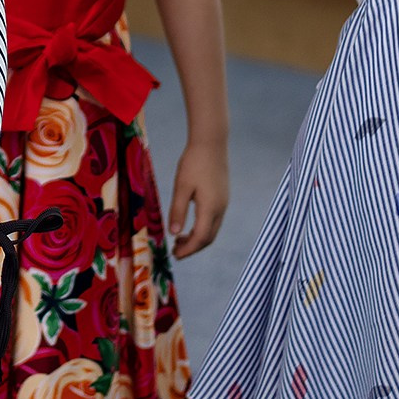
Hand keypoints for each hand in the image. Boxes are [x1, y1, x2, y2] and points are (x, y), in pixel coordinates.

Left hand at [168, 140, 228, 256]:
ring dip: (197, 239)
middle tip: (175, 251)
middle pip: (209, 238)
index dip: (188, 250)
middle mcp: (221, 208)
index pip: (201, 238)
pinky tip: (189, 225)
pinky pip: (214, 220)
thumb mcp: (181, 187)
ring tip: (179, 239)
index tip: (174, 255)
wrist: (211, 143)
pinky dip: (202, 228)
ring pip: (212, 230)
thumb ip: (178, 211)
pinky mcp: (223, 197)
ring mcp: (224, 203)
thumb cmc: (193, 163)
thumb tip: (174, 233)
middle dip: (193, 248)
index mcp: (211, 208)